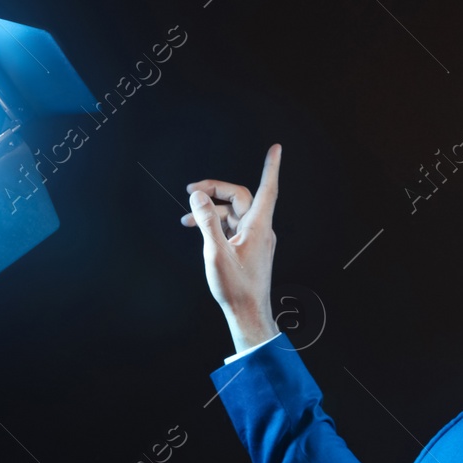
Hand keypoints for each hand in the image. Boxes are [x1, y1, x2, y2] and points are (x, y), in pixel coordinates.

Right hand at [183, 143, 280, 350]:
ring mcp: (255, 239)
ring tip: (186, 218)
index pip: (267, 189)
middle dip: (215, 190)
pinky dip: (216, 224)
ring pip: (233, 213)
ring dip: (210, 210)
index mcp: (258, 227)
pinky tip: (200, 230)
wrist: (247, 314)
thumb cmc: (236, 288)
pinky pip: (233, 226)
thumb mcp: (215, 253)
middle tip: (190, 191)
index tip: (276, 149)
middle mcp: (260, 230)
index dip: (270, 167)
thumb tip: (197, 198)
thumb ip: (206, 222)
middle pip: (239, 197)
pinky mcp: (249, 248)